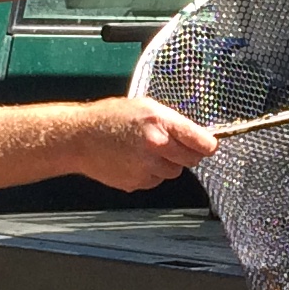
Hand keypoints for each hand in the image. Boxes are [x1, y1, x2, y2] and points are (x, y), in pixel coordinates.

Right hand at [73, 96, 216, 190]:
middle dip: (187, 154)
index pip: (201, 142)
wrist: (79, 138)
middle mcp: (156, 146)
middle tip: (172, 145)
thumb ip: (172, 121)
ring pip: (174, 172)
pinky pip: (155, 180)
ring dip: (167, 164)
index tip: (209, 145)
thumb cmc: (109, 117)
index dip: (208, 144)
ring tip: (146, 151)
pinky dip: (150, 173)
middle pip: (191, 160)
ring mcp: (146, 168)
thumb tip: (197, 135)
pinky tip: (134, 161)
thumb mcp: (145, 106)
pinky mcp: (136, 182)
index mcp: (160, 123)